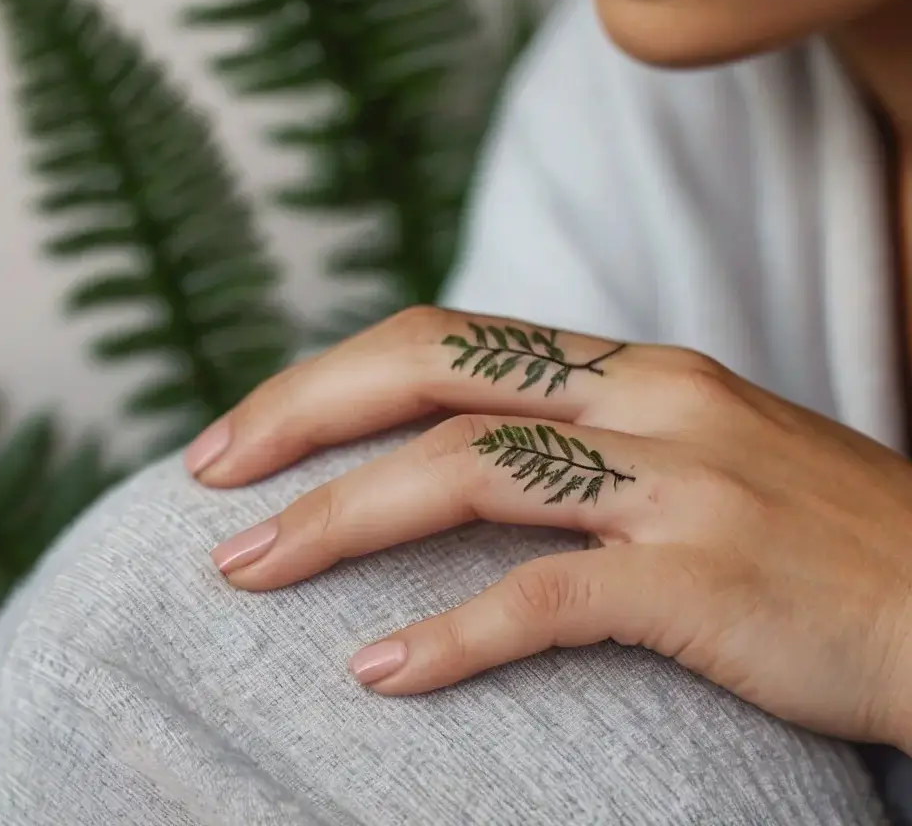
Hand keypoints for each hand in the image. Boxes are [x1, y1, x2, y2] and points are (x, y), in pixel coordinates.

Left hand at [186, 306, 911, 751]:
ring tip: (244, 571)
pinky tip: (378, 675)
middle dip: (301, 414)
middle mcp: (644, 398)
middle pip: (430, 372)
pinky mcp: (702, 573)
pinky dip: (452, 635)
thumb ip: (577, 437)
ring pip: (466, 473)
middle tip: (205, 473)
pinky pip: (546, 595)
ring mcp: (676, 480)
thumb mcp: (685, 450)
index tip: (244, 435)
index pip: (442, 339)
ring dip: (339, 521)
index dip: (328, 377)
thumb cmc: (809, 533)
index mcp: (628, 367)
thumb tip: (453, 451)